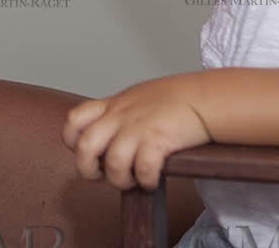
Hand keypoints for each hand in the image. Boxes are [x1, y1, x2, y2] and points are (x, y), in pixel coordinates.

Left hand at [62, 75, 211, 189]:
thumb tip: (111, 135)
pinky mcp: (158, 140)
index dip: (73, 142)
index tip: (87, 153)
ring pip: (112, 163)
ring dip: (120, 180)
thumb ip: (121, 114)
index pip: (74, 120)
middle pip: (85, 147)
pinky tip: (152, 180)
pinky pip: (143, 169)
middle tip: (103, 176)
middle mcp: (120, 116)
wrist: (205, 98)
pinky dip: (145, 181)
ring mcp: (138, 128)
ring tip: (132, 180)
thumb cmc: (176, 99)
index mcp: (113, 105)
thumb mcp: (138, 98)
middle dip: (89, 169)